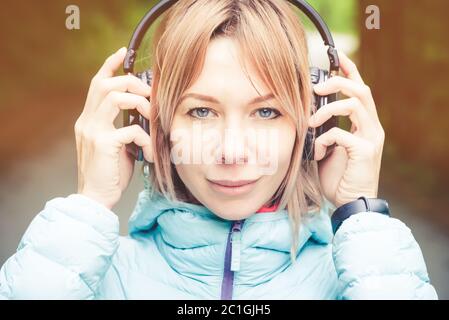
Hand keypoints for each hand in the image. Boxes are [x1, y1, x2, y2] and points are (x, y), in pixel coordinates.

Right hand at [75, 47, 153, 209]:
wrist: (96, 198)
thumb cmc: (110, 172)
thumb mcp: (117, 145)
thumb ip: (124, 126)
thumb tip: (145, 114)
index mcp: (89, 119)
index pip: (97, 84)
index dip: (109, 66)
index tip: (123, 52)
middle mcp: (87, 121)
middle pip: (106, 85)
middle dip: (132, 82)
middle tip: (150, 92)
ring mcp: (92, 131)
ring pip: (116, 98)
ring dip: (140, 103)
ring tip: (153, 118)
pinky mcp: (102, 144)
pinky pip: (130, 130)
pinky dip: (146, 139)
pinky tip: (151, 153)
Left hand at [309, 50, 384, 207]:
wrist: (350, 203)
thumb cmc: (337, 176)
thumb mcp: (329, 147)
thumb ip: (326, 129)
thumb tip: (308, 113)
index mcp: (364, 124)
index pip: (360, 89)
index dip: (349, 69)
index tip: (336, 55)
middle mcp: (372, 127)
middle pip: (360, 89)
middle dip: (337, 82)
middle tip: (315, 88)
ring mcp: (372, 138)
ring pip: (354, 104)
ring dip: (328, 109)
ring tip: (312, 122)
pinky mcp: (366, 151)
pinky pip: (343, 133)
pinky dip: (325, 139)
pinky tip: (318, 152)